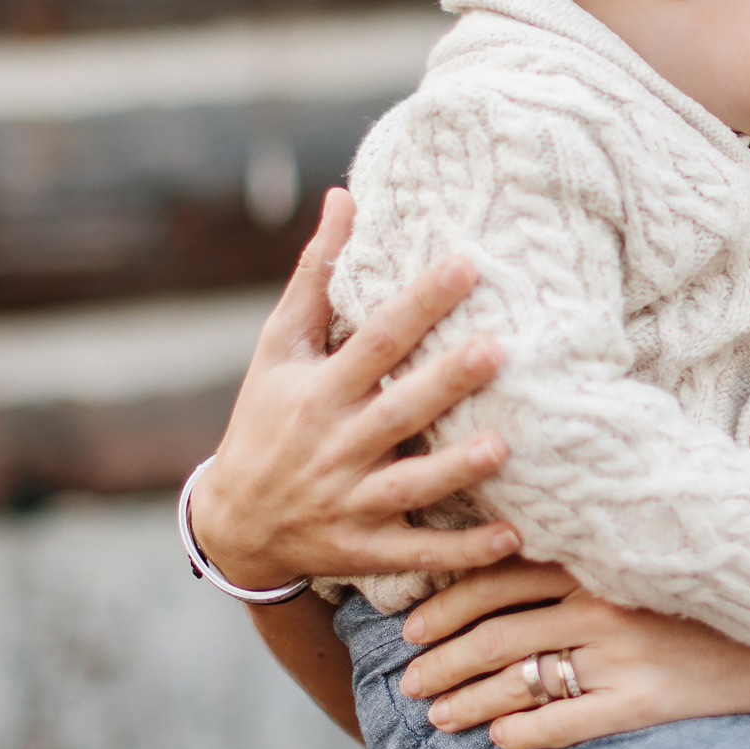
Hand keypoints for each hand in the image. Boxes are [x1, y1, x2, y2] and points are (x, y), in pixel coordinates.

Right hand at [190, 189, 515, 589]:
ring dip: (455, 470)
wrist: (234, 524)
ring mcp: (350, 502)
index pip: (374, 341)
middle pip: (396, 412)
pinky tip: (515, 537)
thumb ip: (315, 274)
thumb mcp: (279, 348)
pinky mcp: (366, 549)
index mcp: (318, 391)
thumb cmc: (267, 417)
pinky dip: (464, 552)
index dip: (419, 304)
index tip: (467, 264)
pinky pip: (420, 553)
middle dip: (445, 383)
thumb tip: (348, 195)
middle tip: (498, 350)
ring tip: (504, 446)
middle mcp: (335, 445)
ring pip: (409, 487)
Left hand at [397, 543, 749, 748]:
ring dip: (466, 701)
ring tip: (436, 716)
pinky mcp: (644, 702)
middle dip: (440, 659)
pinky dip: (522, 733)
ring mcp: (622, 655)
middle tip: (408, 681)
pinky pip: (565, 723)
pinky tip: (497, 741)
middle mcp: (603, 605)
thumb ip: (587, 554)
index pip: (498, 577)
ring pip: (518, 680)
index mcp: (597, 563)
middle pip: (496, 632)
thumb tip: (512, 550)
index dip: (445, 604)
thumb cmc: (708, 597)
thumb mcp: (645, 561)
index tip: (411, 627)